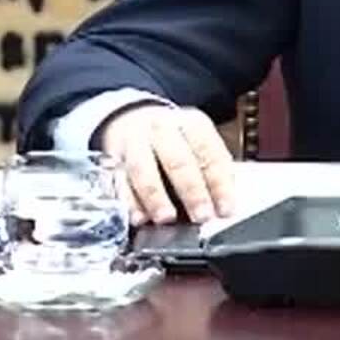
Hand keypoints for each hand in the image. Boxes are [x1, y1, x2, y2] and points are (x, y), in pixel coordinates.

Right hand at [98, 104, 235, 225]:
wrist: (133, 120)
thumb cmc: (175, 141)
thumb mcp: (198, 144)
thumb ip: (210, 170)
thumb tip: (222, 205)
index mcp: (191, 123)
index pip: (209, 152)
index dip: (219, 183)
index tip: (226, 209)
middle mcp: (162, 129)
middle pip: (178, 160)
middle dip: (191, 191)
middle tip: (201, 216)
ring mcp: (135, 143)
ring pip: (143, 169)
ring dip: (156, 196)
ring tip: (167, 218)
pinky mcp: (114, 159)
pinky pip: (119, 181)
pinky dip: (129, 201)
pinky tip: (139, 217)